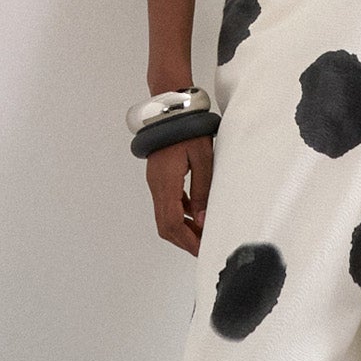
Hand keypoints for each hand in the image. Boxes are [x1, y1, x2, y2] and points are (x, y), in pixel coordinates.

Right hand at [146, 133, 211, 254]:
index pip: (172, 224)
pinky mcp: (160, 179)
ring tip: (203, 233)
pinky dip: (181, 215)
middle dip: (184, 240)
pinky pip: (168, 203)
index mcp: (166, 184)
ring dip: (183, 229)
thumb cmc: (187, 130)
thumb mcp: (203, 160)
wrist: (170, 111)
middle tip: (204, 247)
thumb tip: (202, 220)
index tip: (202, 250)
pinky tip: (196, 214)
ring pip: (165, 217)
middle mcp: (157, 186)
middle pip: (165, 226)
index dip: (188, 241)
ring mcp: (156, 183)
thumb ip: (202, 191)